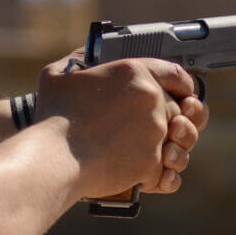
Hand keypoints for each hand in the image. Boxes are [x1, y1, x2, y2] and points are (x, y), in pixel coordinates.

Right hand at [35, 54, 206, 198]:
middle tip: (155, 131)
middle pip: (179, 110)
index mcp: (134, 73)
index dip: (182, 85)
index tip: (182, 94)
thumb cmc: (53, 116)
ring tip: (154, 156)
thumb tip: (88, 57)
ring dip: (171, 150)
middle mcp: (151, 99)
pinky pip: (166, 172)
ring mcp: (154, 132)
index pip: (176, 74)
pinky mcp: (151, 163)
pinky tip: (147, 177)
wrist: (55, 157)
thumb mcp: (59, 73)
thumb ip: (79, 60)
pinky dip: (156, 177)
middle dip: (173, 122)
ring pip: (179, 143)